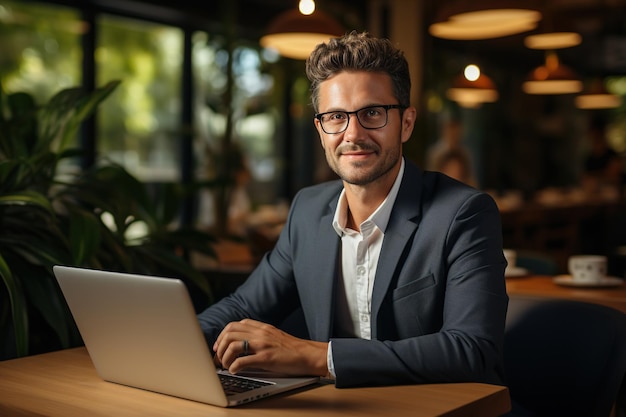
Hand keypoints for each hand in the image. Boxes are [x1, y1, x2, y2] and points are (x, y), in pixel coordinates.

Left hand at [213, 318, 327, 376]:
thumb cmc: (292, 349)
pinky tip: (234, 370)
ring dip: (224, 357)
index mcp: (261, 327)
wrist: (309, 354)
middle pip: (229, 333)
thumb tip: (241, 344)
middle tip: (218, 358)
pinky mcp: (266, 358)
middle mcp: (260, 333)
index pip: (234, 325)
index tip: (219, 346)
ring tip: (225, 366)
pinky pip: (242, 360)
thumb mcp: (273, 336)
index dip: (222, 335)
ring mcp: (263, 345)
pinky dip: (233, 366)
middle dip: (220, 347)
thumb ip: (258, 336)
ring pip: (233, 345)